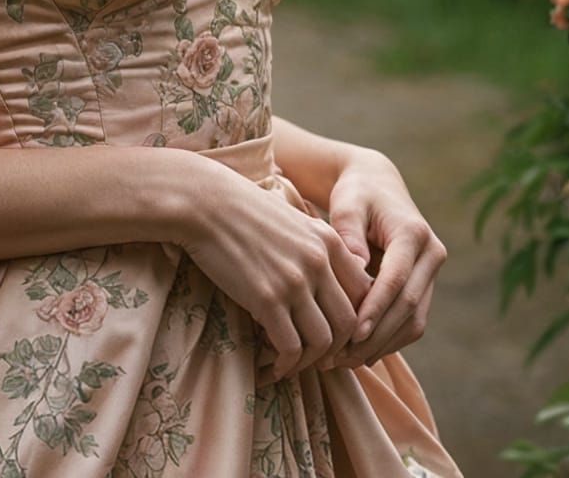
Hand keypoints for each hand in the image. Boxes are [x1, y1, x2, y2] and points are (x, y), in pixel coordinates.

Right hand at [171, 155, 372, 381]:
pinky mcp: (266, 298)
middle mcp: (318, 262)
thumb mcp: (292, 220)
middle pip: (350, 323)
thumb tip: (332, 281)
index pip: (364, 293)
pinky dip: (285, 364)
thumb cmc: (243, 210)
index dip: (357, 320)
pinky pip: (290, 346)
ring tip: (294, 363)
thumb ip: (317, 247)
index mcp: (328, 241)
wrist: (203, 203)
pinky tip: (273, 366)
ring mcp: (293, 281)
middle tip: (319, 358)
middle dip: (338, 349)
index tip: (339, 334)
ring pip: (323, 341)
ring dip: (311, 361)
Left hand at [311, 149, 447, 370]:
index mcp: (414, 233)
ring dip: (383, 345)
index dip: (376, 309)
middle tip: (341, 356)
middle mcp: (432, 254)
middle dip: (376, 336)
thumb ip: (349, 234)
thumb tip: (357, 271)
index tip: (352, 334)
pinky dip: (389, 340)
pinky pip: (413, 321)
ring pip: (415, 321)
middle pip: (409, 307)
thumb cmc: (356, 193)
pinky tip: (360, 352)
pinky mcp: (426, 286)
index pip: (397, 280)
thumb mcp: (347, 204)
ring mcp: (432, 272)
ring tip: (346, 360)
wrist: (377, 185)